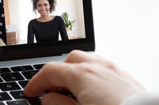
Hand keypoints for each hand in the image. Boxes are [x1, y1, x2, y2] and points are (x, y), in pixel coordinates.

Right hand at [24, 50, 143, 104]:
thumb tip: (48, 98)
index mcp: (82, 75)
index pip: (50, 71)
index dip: (36, 82)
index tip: (31, 92)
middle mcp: (98, 67)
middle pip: (69, 60)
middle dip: (57, 74)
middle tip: (50, 91)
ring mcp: (115, 70)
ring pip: (89, 61)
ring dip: (75, 71)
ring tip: (71, 91)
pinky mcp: (128, 78)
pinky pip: (104, 67)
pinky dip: (92, 74)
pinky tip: (93, 91)